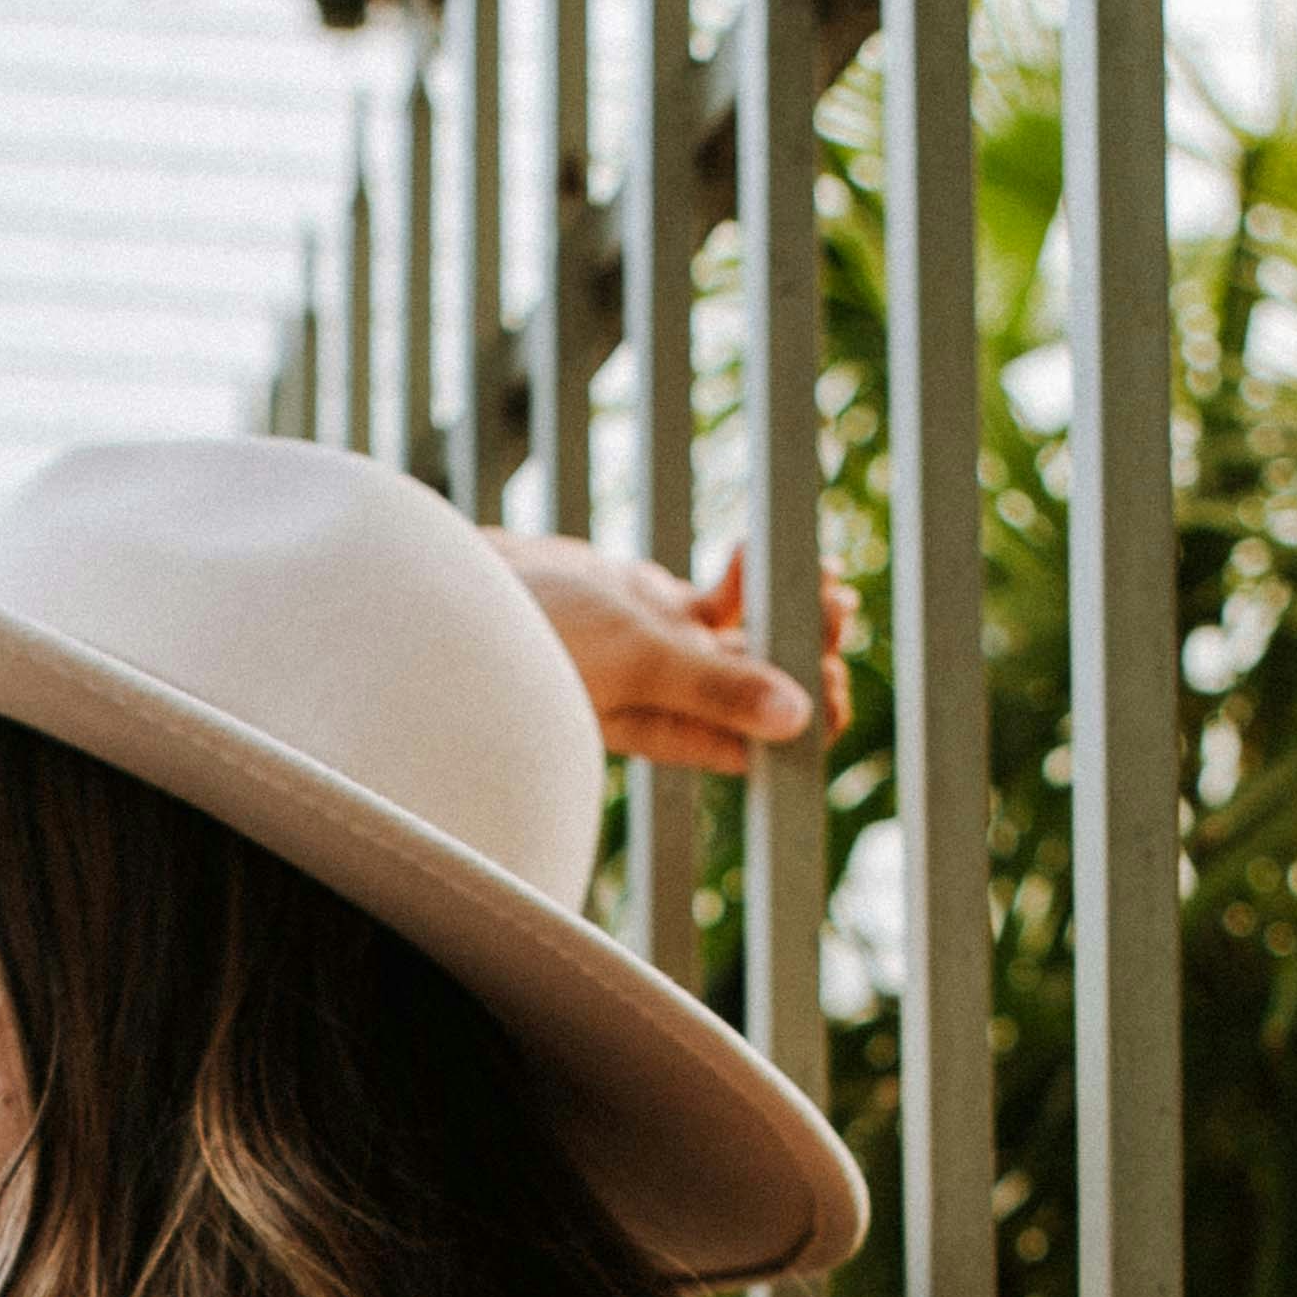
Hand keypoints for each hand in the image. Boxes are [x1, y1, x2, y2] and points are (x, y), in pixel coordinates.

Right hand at [492, 529, 855, 771]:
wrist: (463, 596)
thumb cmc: (537, 643)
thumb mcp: (638, 662)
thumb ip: (716, 688)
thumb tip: (798, 720)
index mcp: (680, 736)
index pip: (766, 746)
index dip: (811, 717)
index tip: (830, 670)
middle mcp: (681, 704)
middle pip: (771, 690)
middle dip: (812, 651)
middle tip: (833, 608)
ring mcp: (672, 655)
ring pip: (754, 640)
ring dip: (792, 610)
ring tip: (824, 576)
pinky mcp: (656, 612)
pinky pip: (720, 602)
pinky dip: (748, 578)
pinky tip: (752, 550)